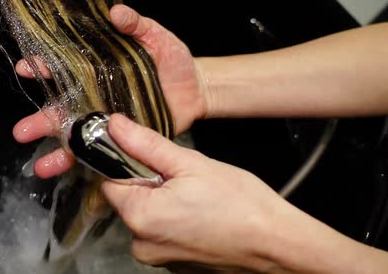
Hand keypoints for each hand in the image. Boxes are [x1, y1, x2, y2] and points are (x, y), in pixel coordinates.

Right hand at [12, 4, 206, 177]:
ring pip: (76, 138)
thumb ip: (137, 25)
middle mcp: (96, 97)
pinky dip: (85, 165)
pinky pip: (100, 154)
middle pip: (62, 110)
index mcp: (97, 71)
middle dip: (40, 121)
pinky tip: (69, 174)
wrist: (196, 89)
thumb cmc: (173, 60)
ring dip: (57, 152)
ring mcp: (107, 122)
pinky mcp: (122, 140)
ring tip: (41, 166)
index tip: (25, 67)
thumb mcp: (156, 38)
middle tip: (21, 131)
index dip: (43, 67)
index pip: (65, 69)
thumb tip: (116, 12)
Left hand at [100, 114, 285, 272]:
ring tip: (198, 198)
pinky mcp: (175, 265)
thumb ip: (146, 144)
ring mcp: (159, 258)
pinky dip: (177, 221)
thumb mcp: (191, 163)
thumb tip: (116, 126)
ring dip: (165, 202)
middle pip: (130, 199)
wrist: (278, 245)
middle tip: (185, 178)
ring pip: (148, 217)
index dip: (128, 163)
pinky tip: (202, 215)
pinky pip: (164, 234)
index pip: (110, 181)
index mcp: (140, 216)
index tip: (152, 158)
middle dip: (151, 183)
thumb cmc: (242, 206)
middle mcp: (142, 244)